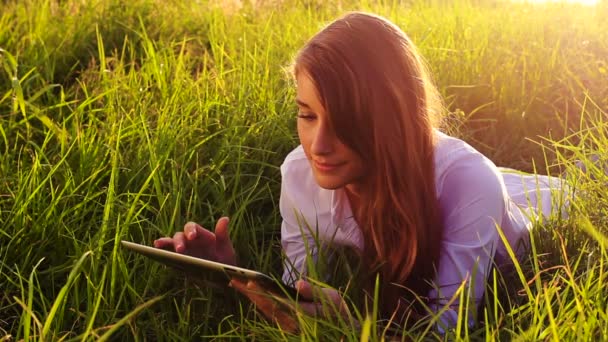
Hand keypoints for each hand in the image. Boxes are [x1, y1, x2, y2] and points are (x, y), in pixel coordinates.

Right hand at [153, 217, 235, 264]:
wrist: (222, 278)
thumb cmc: (225, 261)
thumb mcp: (226, 250)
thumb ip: (222, 235)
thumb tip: (225, 218)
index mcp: (201, 235)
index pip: (192, 228)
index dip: (190, 230)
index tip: (192, 236)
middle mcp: (190, 241)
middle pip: (180, 236)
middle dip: (179, 241)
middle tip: (180, 249)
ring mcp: (183, 250)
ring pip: (171, 243)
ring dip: (165, 243)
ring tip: (158, 245)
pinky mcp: (178, 260)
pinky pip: (168, 255)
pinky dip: (161, 252)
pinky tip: (156, 254)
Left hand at [229, 278, 350, 333]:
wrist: (338, 328)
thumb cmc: (335, 309)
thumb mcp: (331, 298)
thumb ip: (314, 292)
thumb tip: (300, 284)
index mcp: (304, 314)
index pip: (279, 302)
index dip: (264, 293)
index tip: (251, 282)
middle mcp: (292, 322)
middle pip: (266, 306)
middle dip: (250, 293)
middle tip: (235, 279)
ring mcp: (287, 325)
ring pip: (264, 310)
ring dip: (249, 297)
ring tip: (235, 282)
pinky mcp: (284, 324)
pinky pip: (266, 312)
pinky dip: (255, 301)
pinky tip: (245, 291)